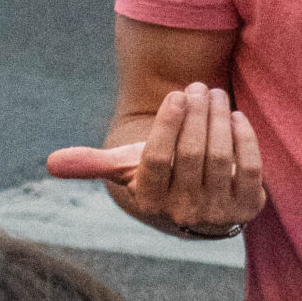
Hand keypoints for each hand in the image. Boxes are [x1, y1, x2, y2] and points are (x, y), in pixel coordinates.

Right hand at [47, 84, 265, 235]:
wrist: (198, 202)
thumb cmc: (159, 174)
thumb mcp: (126, 168)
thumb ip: (92, 163)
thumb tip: (51, 163)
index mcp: (149, 199)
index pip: (157, 160)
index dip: (168, 124)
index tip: (176, 95)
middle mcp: (183, 212)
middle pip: (192, 155)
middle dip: (197, 115)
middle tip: (198, 87)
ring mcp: (217, 213)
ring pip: (221, 158)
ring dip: (219, 119)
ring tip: (214, 94)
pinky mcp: (248, 208)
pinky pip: (250, 169)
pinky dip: (245, 139)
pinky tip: (236, 117)